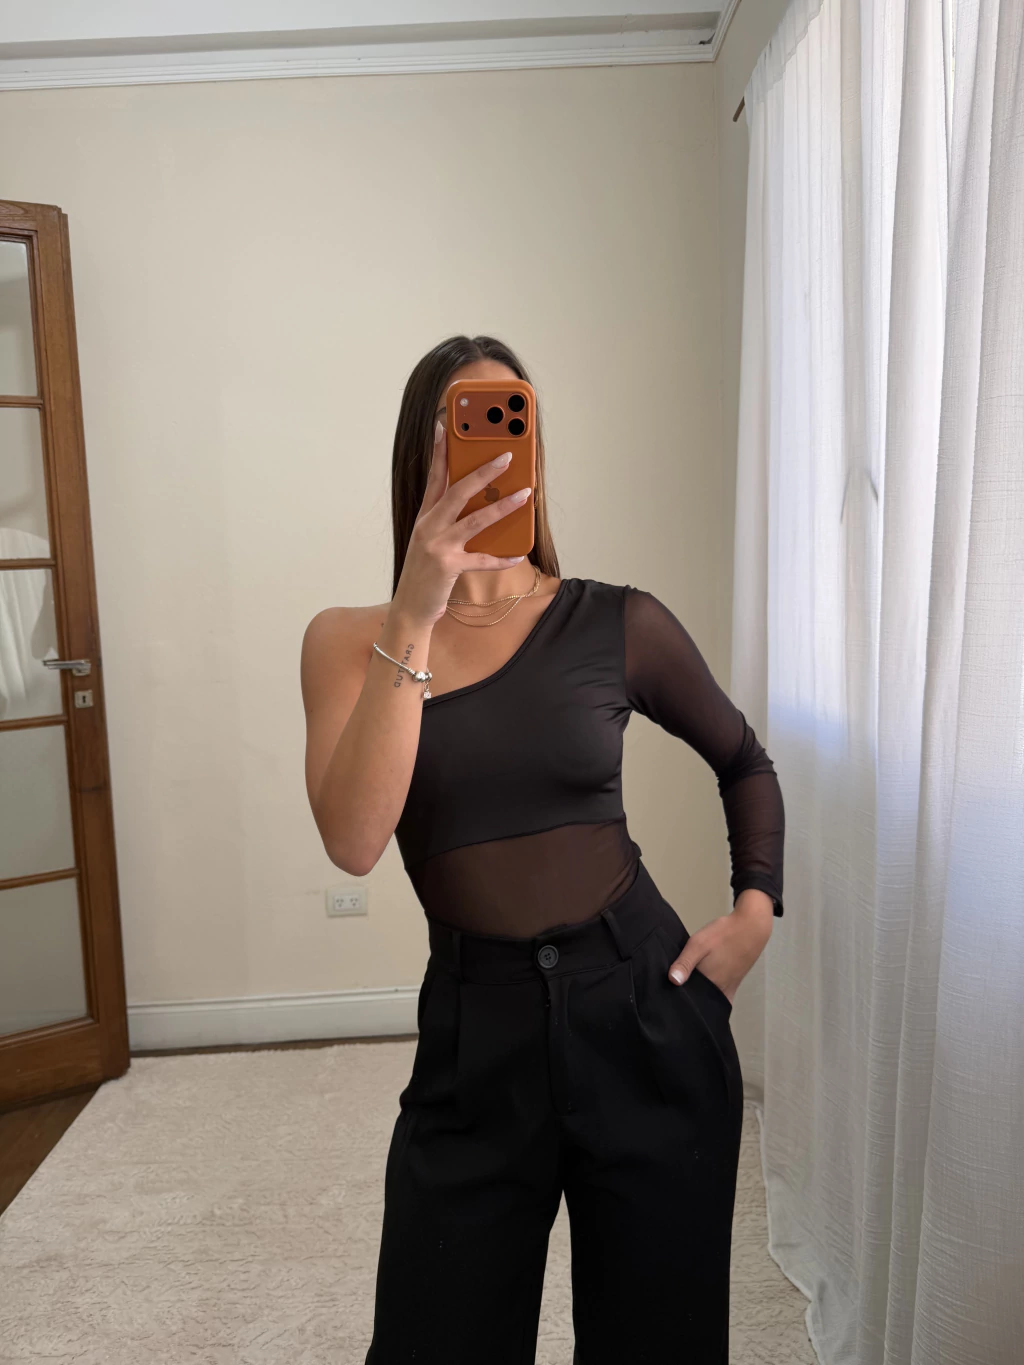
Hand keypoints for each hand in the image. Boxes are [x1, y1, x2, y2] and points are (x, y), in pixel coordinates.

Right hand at [391, 419, 533, 626]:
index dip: (440, 451)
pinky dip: (501, 558)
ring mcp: (437, 546)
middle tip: (506, 456)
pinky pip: (482, 560)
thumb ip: (450, 521)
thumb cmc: (425, 573)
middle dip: (483, 472)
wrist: (410, 607)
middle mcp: (429, 526)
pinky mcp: (448, 566)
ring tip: (525, 494)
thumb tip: (483, 503)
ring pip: (475, 520)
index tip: (446, 427)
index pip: (434, 476)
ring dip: (503, 506)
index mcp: (425, 516)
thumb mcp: (431, 540)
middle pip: (458, 490)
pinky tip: (517, 555)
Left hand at [666, 890, 773, 1003]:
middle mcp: (719, 989)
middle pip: (699, 1000)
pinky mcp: (734, 984)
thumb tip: (672, 981)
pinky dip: (711, 995)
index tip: (667, 996)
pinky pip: (720, 996)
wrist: (751, 928)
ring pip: (709, 998)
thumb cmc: (724, 934)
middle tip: (674, 992)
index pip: (689, 998)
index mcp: (708, 981)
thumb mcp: (698, 944)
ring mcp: (728, 988)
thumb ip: (685, 963)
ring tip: (687, 987)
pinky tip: (704, 987)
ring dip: (699, 996)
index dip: (678, 997)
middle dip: (688, 998)